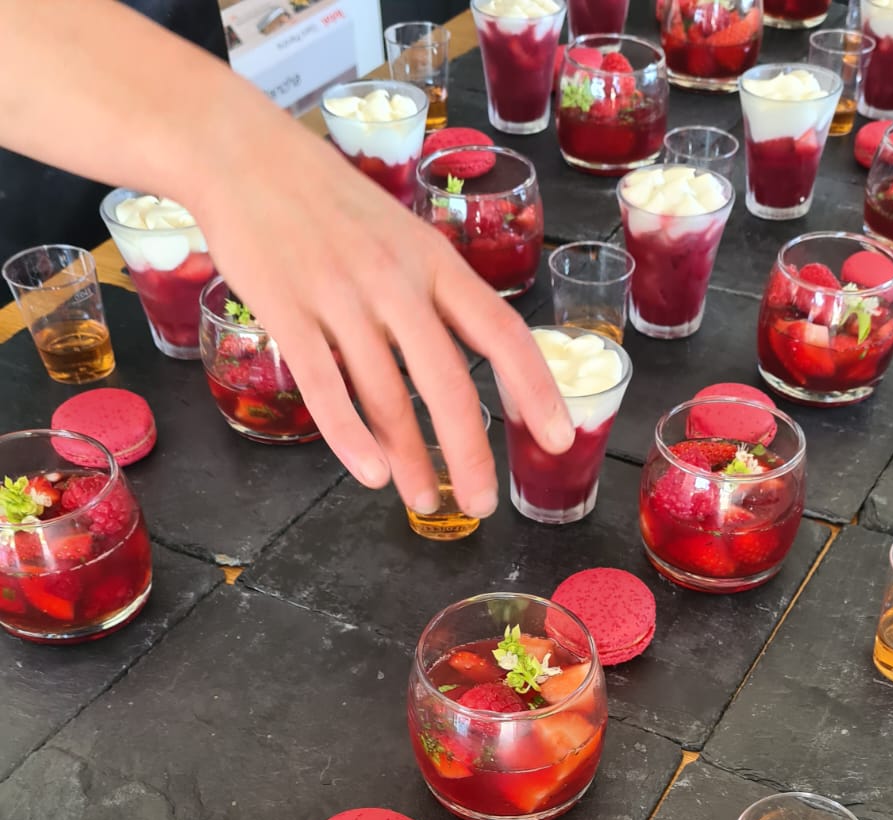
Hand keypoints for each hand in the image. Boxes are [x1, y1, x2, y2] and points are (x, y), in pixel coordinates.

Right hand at [190, 110, 572, 515]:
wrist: (243, 152)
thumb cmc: (329, 201)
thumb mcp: (402, 233)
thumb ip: (436, 294)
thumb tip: (471, 363)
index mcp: (434, 261)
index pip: (501, 332)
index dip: (535, 390)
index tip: (558, 437)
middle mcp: (395, 281)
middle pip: (447, 380)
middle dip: (471, 451)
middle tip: (482, 502)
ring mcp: (340, 297)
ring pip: (387, 395)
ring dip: (411, 459)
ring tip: (424, 501)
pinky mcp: (286, 312)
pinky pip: (324, 387)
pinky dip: (350, 438)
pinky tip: (372, 474)